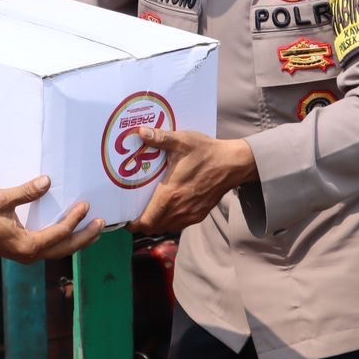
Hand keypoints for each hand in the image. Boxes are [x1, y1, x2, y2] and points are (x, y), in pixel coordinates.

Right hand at [0, 176, 105, 263]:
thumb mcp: (2, 199)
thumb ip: (26, 192)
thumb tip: (47, 181)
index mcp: (28, 244)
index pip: (59, 232)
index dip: (74, 219)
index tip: (85, 205)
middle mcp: (31, 255)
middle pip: (66, 249)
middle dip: (85, 237)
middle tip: (102, 224)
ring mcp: (27, 256)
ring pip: (59, 251)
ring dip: (77, 241)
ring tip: (93, 231)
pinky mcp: (23, 252)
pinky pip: (50, 249)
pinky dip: (64, 242)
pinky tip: (70, 234)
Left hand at [128, 129, 256, 234]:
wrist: (233, 164)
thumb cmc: (206, 152)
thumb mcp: (181, 141)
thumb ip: (160, 138)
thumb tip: (140, 131)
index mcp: (170, 194)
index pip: (147, 221)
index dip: (133, 224)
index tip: (125, 218)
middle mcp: (179, 209)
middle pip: (154, 227)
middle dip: (141, 223)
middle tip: (133, 212)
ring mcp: (191, 213)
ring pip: (166, 227)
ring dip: (156, 222)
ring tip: (148, 209)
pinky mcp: (200, 214)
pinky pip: (179, 224)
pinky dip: (169, 221)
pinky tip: (167, 207)